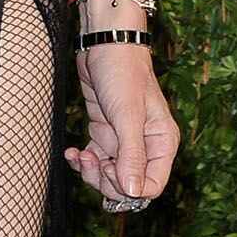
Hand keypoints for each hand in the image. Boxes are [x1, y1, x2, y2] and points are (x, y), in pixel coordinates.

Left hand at [66, 46, 178, 212]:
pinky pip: (96, 161)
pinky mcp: (106, 135)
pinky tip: (73, 152)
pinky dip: (83, 162)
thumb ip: (131, 155)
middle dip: (106, 181)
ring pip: (110, 177)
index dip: (129, 188)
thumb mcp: (127, 115)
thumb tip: (134, 192)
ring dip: (91, 173)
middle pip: (129, 186)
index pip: (152, 186)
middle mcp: (146, 146)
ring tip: (80, 155)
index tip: (110, 169)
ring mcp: (125, 141)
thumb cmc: (123, 73)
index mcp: (162, 144)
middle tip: (90, 161)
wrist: (105, 45)